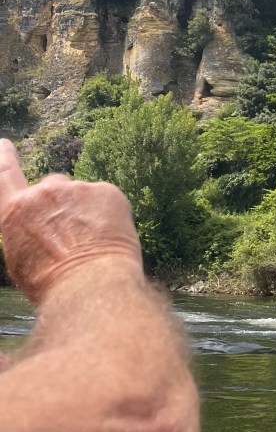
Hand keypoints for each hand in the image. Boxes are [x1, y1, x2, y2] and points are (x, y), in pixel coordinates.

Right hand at [0, 139, 142, 303]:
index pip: (5, 174)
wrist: (89, 286)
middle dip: (61, 204)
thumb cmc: (53, 285)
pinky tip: (109, 237)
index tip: (5, 144)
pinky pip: (106, 198)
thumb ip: (28, 229)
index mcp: (15, 212)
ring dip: (86, 210)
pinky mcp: (106, 190)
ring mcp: (76, 189)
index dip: (5, 156)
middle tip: (72, 233)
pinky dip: (109, 213)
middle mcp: (43, 193)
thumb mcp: (22, 259)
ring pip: (81, 194)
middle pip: (52, 187)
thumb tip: (39, 225)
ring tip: (92, 242)